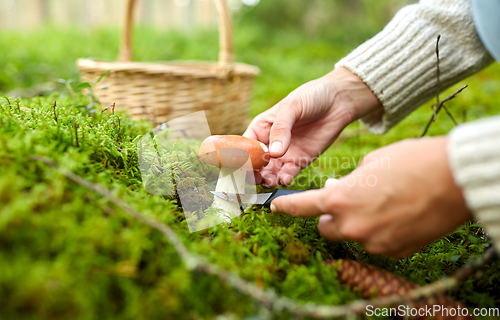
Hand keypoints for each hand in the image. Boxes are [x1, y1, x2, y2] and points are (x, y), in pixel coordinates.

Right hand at [243, 67, 381, 186]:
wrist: (339, 101)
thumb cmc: (311, 96)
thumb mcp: (292, 107)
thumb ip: (281, 129)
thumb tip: (273, 153)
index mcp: (261, 127)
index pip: (245, 145)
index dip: (241, 157)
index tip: (242, 165)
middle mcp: (270, 143)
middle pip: (256, 163)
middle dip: (254, 172)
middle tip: (257, 177)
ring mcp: (285, 153)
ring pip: (270, 172)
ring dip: (268, 179)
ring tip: (271, 180)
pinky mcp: (300, 160)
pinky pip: (289, 173)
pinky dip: (285, 179)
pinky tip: (285, 179)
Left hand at [270, 137, 472, 257]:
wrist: (454, 180)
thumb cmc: (412, 162)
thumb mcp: (371, 163)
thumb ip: (349, 181)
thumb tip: (338, 190)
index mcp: (340, 200)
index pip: (302, 207)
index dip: (287, 207)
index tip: (275, 206)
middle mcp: (352, 226)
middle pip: (326, 228)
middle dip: (330, 216)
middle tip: (346, 201)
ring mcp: (374, 243)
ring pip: (353, 236)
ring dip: (357, 224)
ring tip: (380, 204)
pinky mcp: (395, 252)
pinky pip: (377, 243)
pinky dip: (380, 232)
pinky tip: (397, 215)